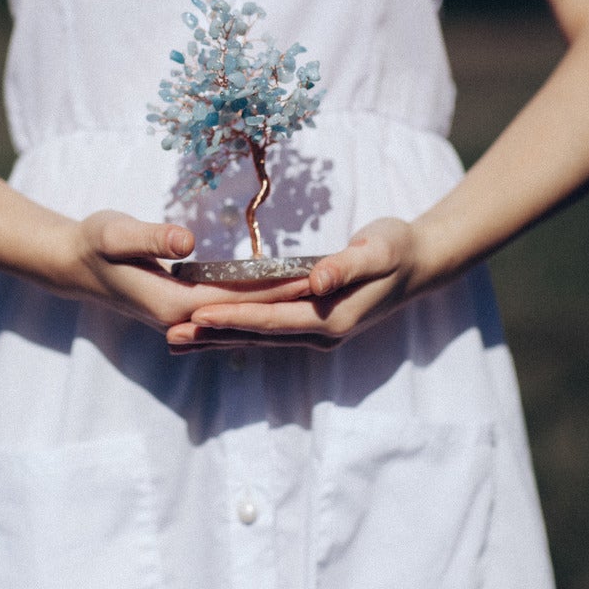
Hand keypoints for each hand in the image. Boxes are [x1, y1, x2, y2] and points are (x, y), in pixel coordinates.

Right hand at [55, 210, 312, 333]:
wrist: (72, 263)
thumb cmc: (94, 242)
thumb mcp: (116, 233)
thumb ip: (150, 238)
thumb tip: (186, 243)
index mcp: (173, 303)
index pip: (238, 298)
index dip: (276, 286)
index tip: (313, 274)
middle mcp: (182, 317)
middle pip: (247, 309)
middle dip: (289, 296)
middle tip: (333, 278)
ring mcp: (183, 315)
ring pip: (240, 310)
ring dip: (277, 298)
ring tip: (319, 283)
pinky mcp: (183, 306)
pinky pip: (229, 305)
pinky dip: (256, 296)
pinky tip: (280, 286)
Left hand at [166, 218, 424, 351]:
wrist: (419, 264)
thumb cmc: (396, 249)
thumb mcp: (377, 250)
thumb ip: (346, 265)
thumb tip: (318, 282)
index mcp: (332, 317)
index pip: (273, 320)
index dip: (235, 317)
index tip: (198, 315)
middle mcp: (321, 333)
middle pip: (257, 337)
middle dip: (213, 336)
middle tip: (169, 335)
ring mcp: (316, 332)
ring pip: (258, 338)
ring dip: (217, 339)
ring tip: (177, 340)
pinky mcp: (313, 324)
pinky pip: (267, 331)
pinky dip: (237, 330)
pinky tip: (212, 329)